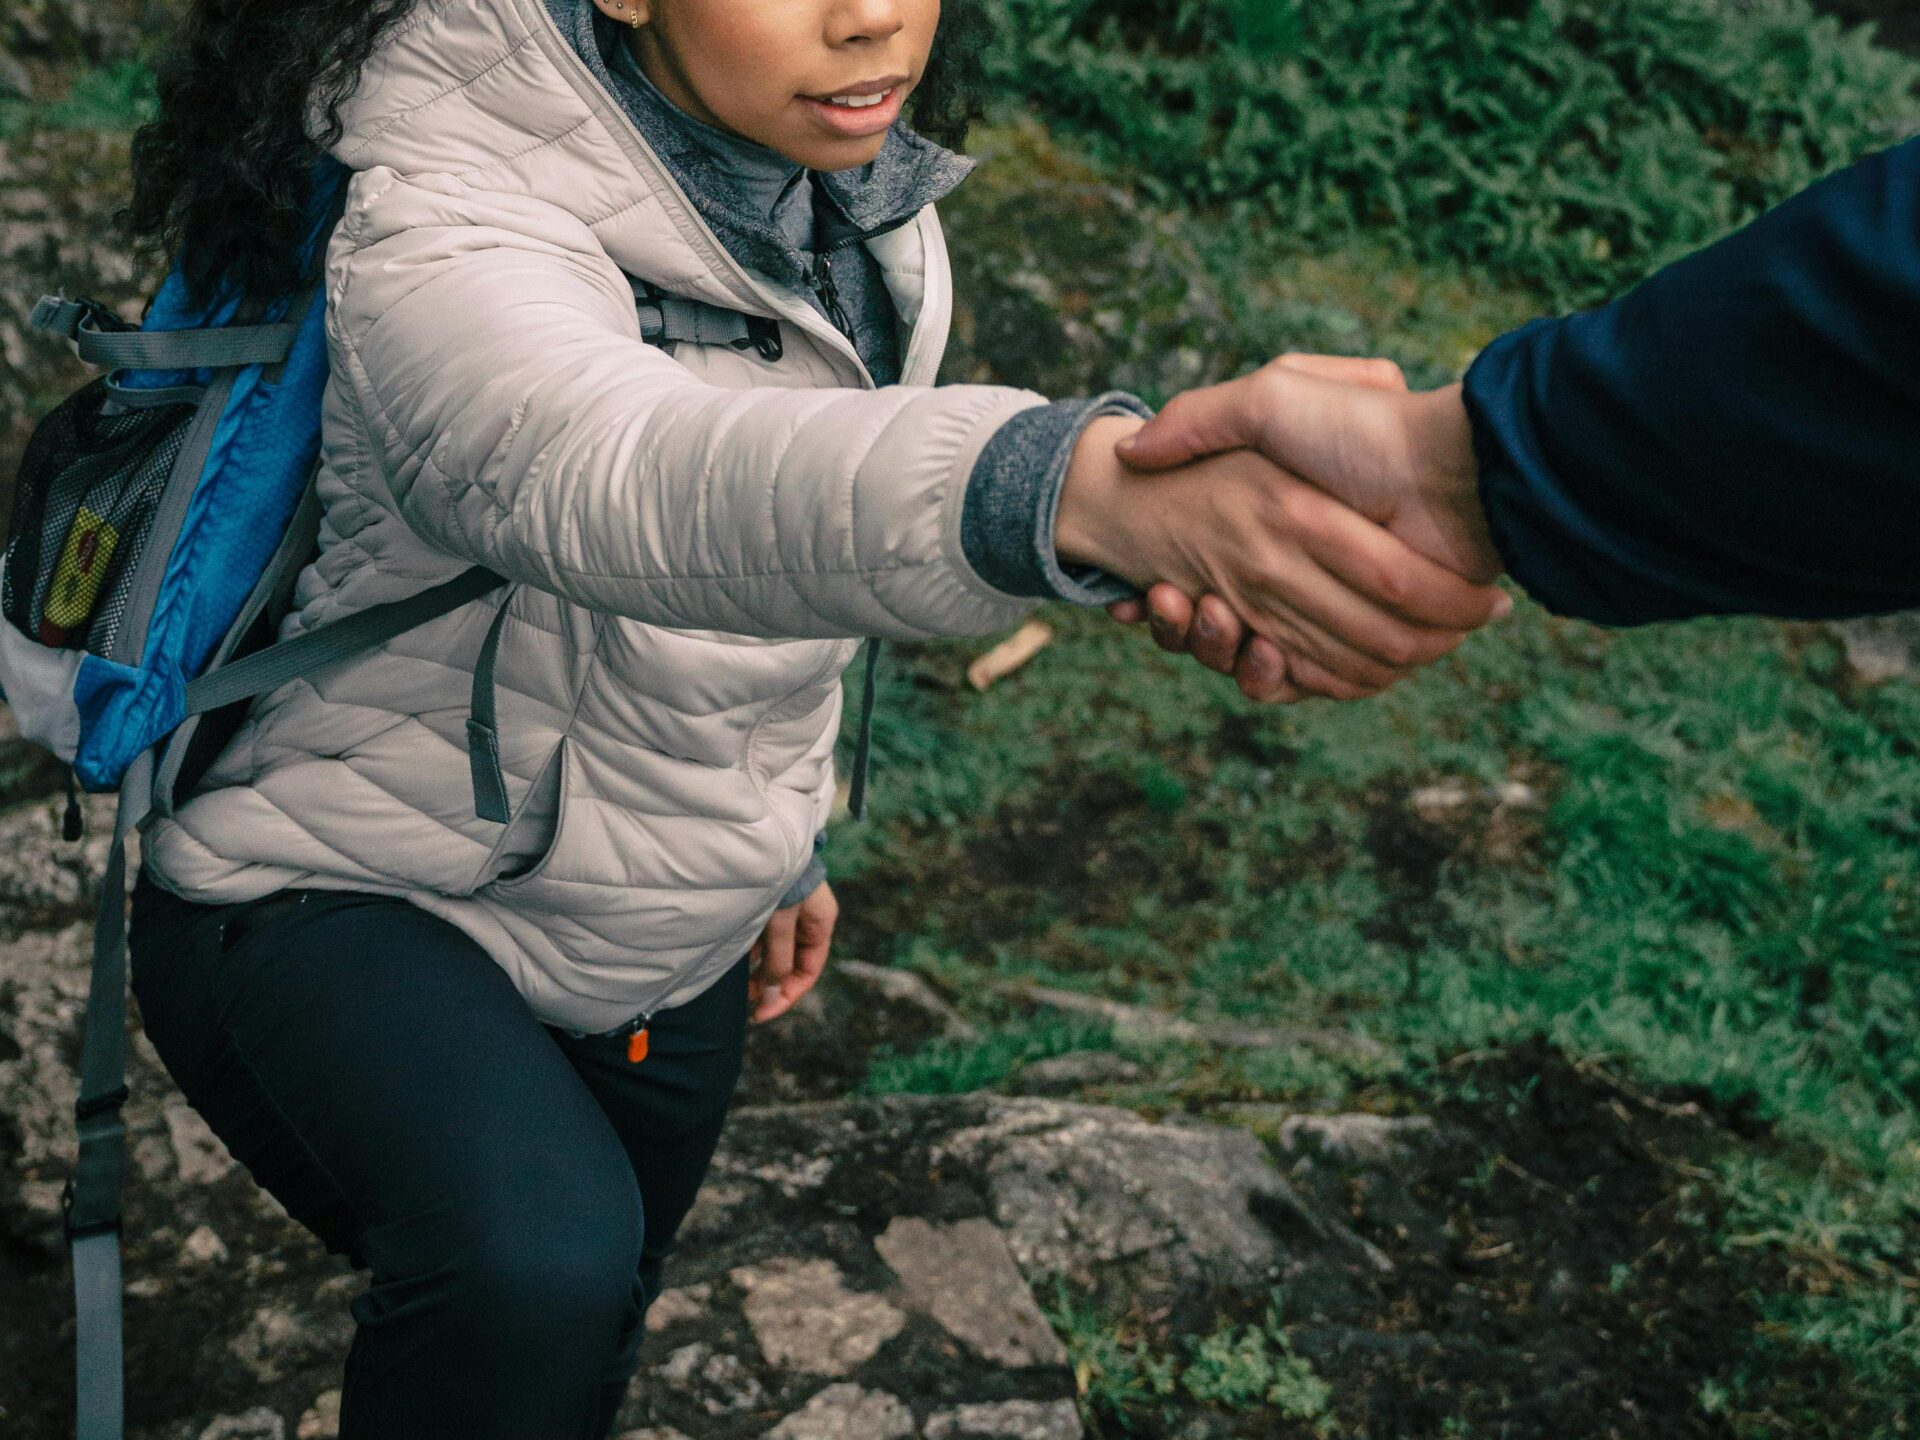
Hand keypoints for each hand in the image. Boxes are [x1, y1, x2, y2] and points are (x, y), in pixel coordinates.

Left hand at [748, 882, 837, 1023]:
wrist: (768, 836)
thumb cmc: (780, 877)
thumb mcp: (780, 922)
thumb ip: (777, 960)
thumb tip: (770, 997)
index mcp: (820, 925)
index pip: (807, 972)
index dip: (785, 996)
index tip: (759, 1014)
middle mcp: (806, 921)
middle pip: (790, 965)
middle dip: (768, 984)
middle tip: (744, 1001)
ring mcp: (788, 913)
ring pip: (774, 952)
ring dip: (757, 968)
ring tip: (736, 982)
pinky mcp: (770, 905)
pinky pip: (762, 936)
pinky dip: (750, 950)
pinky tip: (734, 957)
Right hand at [1056, 414, 1508, 701]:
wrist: (1456, 473)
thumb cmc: (1367, 431)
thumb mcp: (1271, 397)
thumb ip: (1202, 417)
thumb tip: (1133, 451)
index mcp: (1276, 524)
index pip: (1200, 577)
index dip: (1164, 598)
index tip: (1147, 590)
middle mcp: (1295, 573)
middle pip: (1217, 626)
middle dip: (1183, 626)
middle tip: (1169, 599)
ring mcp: (1326, 615)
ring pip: (1247, 658)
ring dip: (1212, 648)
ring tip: (1206, 614)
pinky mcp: (1359, 651)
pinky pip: (1300, 684)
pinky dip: (1268, 678)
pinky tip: (1254, 649)